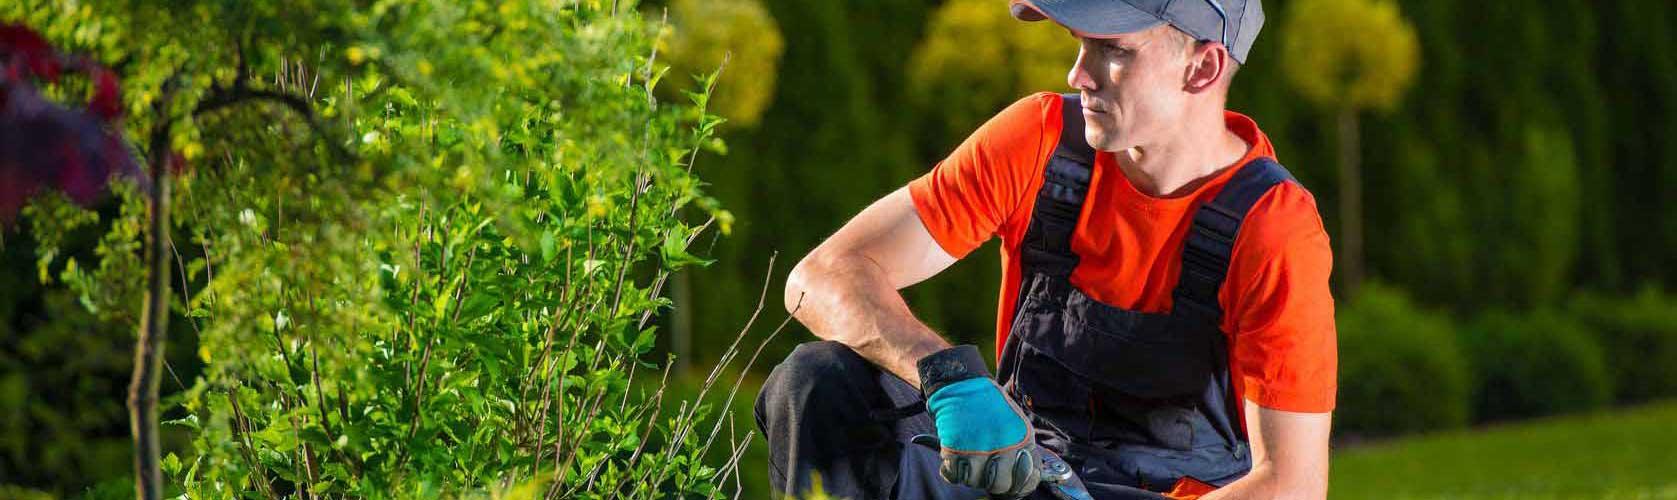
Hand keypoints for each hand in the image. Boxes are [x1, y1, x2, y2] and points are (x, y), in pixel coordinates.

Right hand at [917, 345, 1041, 496]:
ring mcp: (979, 448)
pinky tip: (954, 459)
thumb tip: (1024, 477)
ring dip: (969, 475)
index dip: (1018, 486)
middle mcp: (1004, 446)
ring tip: (968, 458)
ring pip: (974, 482)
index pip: (1028, 479)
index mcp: (1022, 440)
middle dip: (992, 482)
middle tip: (986, 472)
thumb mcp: (1015, 423)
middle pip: (1000, 485)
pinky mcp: (955, 448)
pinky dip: (951, 470)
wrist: (962, 383)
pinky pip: (953, 475)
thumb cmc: (988, 404)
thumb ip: (1021, 449)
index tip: (1010, 485)